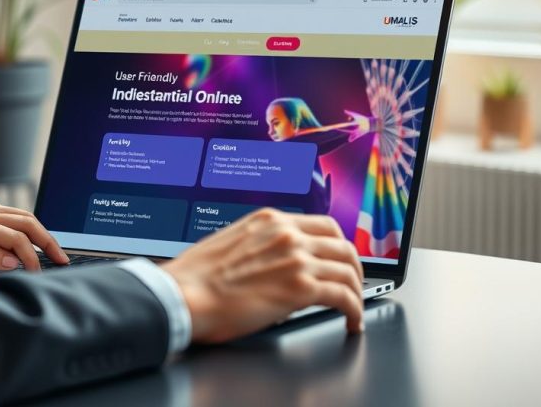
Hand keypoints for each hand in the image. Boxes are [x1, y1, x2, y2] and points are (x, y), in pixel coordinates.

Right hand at [162, 209, 363, 343]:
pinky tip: (352, 322)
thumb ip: (261, 247)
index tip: (340, 259)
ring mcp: (296, 259)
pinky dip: (355, 311)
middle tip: (353, 286)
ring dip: (357, 292)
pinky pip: (344, 297)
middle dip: (354, 268)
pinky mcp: (300, 288)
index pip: (324, 225)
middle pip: (343, 246)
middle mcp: (287, 234)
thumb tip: (277, 267)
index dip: (339, 245)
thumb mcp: (232, 243)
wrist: (183, 295)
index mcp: (270, 220)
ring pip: (349, 271)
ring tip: (354, 309)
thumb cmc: (196, 277)